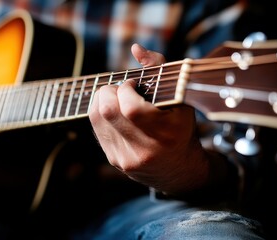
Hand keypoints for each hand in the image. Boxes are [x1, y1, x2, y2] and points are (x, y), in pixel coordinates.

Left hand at [89, 44, 209, 193]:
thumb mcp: (179, 98)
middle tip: (121, 89)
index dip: (126, 89)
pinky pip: (97, 128)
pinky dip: (101, 113)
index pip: (130, 107)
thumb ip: (160, 68)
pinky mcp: (115, 160)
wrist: (176, 169)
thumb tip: (135, 48)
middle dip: (109, 91)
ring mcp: (127, 158)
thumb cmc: (179, 127)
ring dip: (102, 100)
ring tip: (116, 98)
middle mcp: (144, 150)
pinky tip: (114, 112)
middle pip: (108, 111)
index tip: (133, 84)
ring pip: (97, 118)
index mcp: (166, 134)